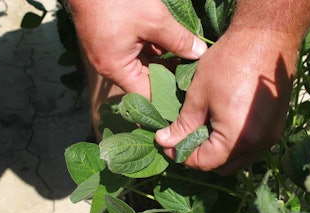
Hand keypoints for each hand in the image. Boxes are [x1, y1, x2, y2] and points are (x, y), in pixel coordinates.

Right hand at [68, 0, 206, 97]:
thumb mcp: (154, 20)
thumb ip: (179, 40)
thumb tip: (199, 53)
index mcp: (116, 69)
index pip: (146, 95)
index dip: (168, 95)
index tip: (188, 91)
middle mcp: (110, 66)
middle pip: (145, 81)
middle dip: (169, 75)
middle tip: (193, 73)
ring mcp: (111, 54)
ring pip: (143, 64)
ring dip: (162, 60)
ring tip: (187, 56)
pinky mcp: (112, 41)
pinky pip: (136, 52)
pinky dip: (152, 48)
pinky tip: (170, 41)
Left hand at [156, 27, 298, 174]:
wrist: (266, 38)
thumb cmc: (230, 63)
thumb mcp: (199, 94)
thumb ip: (183, 124)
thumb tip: (165, 141)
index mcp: (237, 139)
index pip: (204, 162)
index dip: (181, 155)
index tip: (166, 142)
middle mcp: (258, 144)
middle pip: (222, 166)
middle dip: (199, 156)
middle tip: (181, 137)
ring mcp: (270, 136)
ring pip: (237, 159)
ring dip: (216, 151)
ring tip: (199, 130)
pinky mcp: (275, 126)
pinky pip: (250, 147)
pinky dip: (232, 143)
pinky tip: (219, 123)